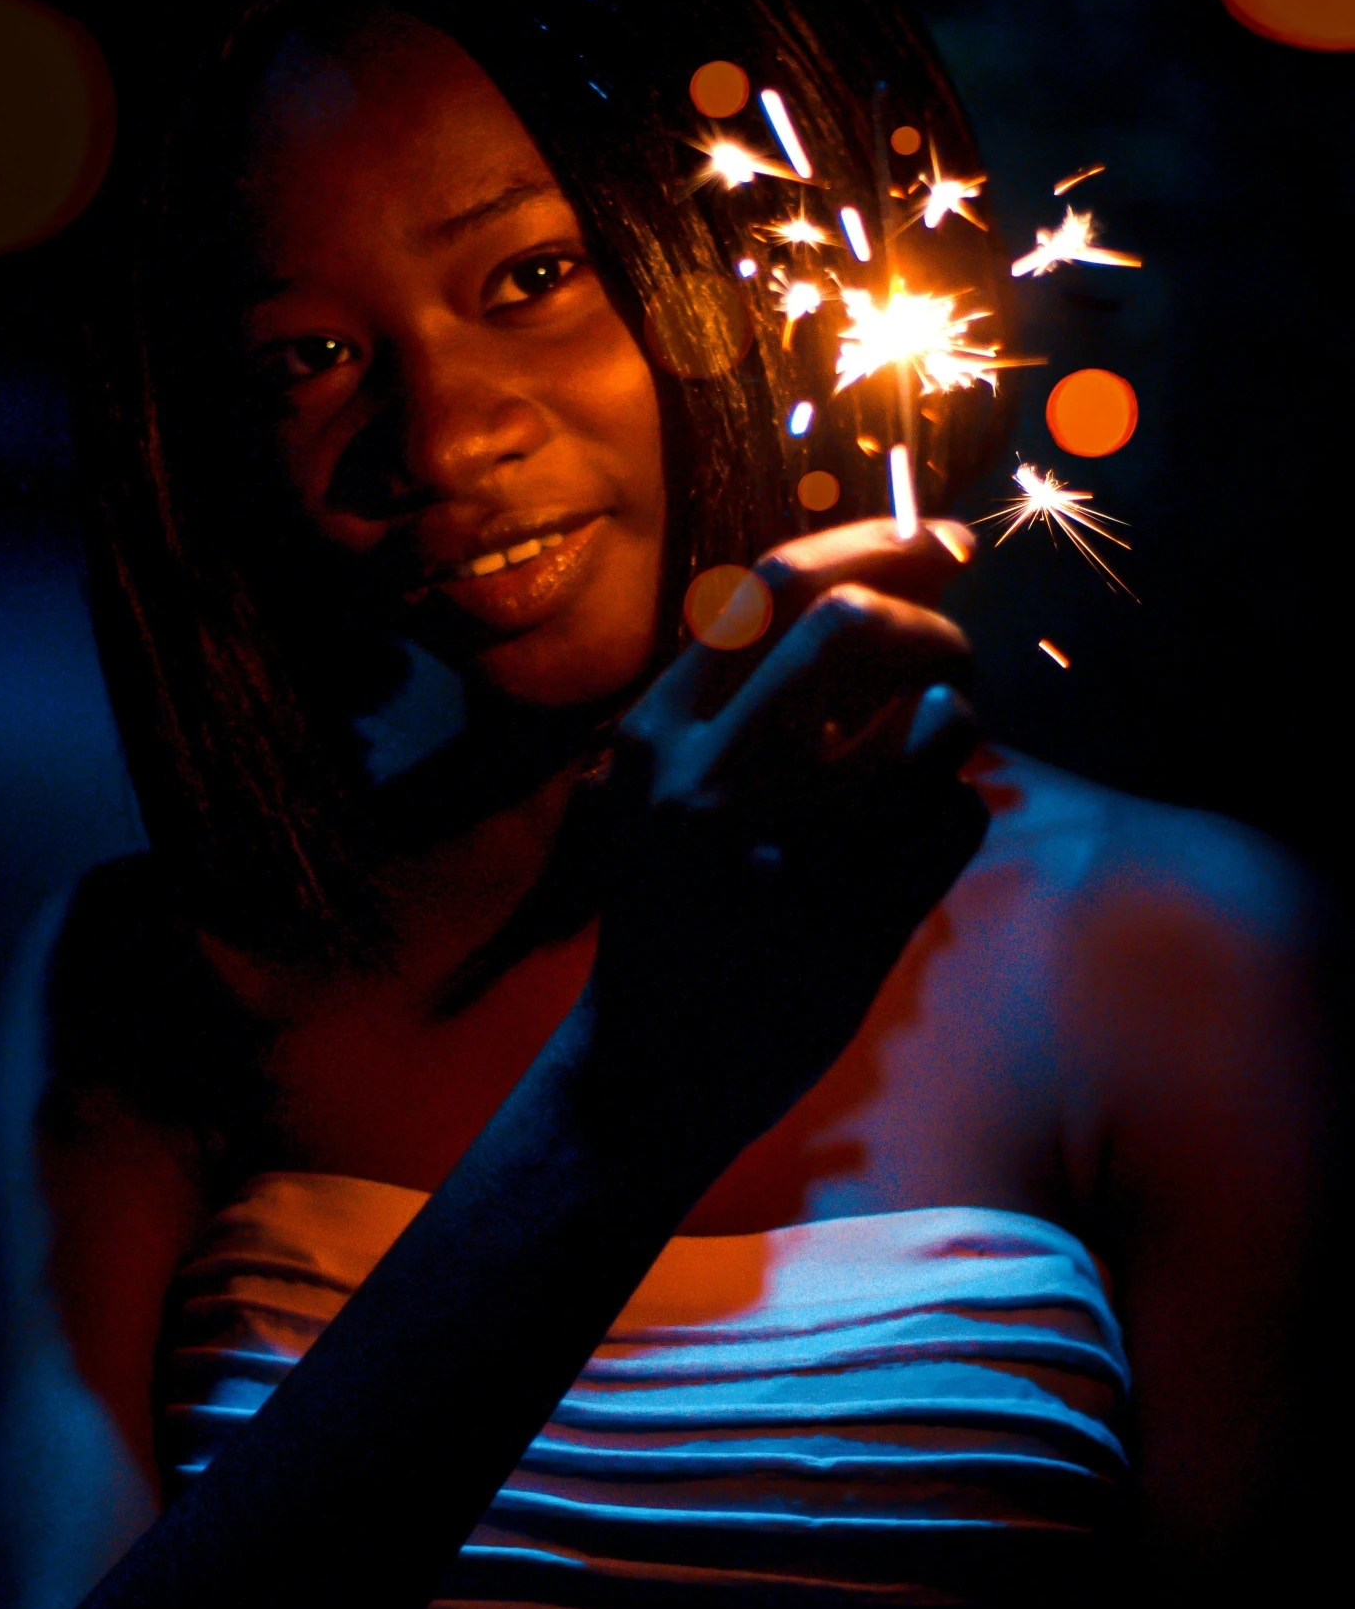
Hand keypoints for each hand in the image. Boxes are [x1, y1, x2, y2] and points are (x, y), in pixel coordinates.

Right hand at [581, 518, 986, 1177]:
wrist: (646, 1070)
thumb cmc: (668, 910)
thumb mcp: (659, 788)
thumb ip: (732, 699)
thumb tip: (869, 591)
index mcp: (660, 732)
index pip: (776, 584)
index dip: (880, 539)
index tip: (942, 539)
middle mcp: (716, 775)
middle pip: (857, 622)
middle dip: (931, 623)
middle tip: (950, 655)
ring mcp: (792, 848)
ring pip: (936, 723)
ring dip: (960, 724)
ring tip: (937, 752)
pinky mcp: (859, 920)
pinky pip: (959, 819)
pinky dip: (961, 813)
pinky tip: (922, 840)